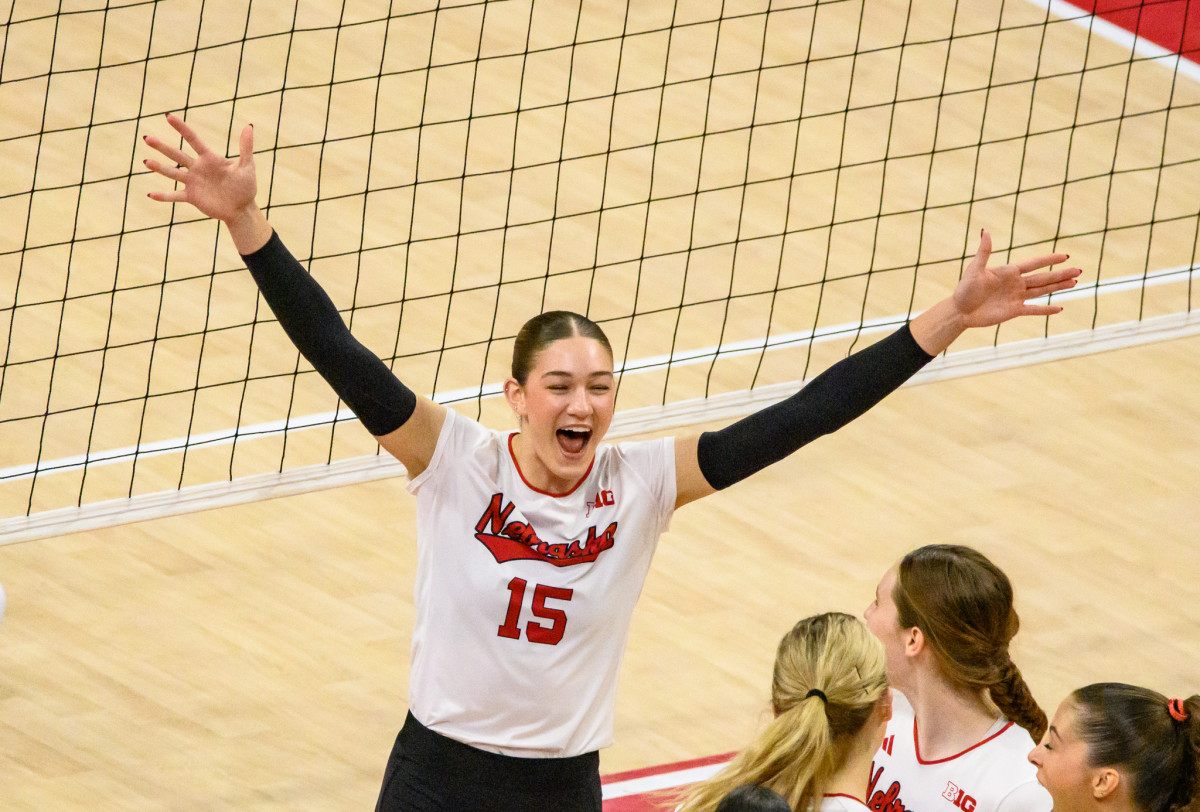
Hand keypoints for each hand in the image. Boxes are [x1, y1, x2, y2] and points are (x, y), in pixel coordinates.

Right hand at [143, 114, 256, 223]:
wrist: (242, 209)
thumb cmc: (246, 187)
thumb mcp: (247, 167)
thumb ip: (245, 148)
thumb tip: (248, 126)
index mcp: (209, 159)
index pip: (193, 140)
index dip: (182, 128)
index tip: (169, 117)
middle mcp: (197, 168)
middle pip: (177, 155)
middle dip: (162, 147)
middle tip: (147, 138)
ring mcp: (193, 182)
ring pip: (172, 173)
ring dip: (159, 168)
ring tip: (146, 162)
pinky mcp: (192, 197)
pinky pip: (175, 196)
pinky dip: (164, 196)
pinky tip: (151, 194)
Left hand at [952, 229, 1081, 327]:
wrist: (959, 311)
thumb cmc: (964, 289)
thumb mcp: (974, 269)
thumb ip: (983, 252)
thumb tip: (985, 231)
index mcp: (1009, 272)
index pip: (1034, 264)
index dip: (1049, 259)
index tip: (1065, 255)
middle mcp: (1016, 283)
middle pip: (1043, 277)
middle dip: (1061, 274)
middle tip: (1079, 270)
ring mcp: (1017, 297)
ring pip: (1042, 291)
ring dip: (1058, 287)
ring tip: (1074, 282)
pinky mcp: (1014, 311)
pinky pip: (1034, 310)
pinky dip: (1046, 310)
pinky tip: (1059, 308)